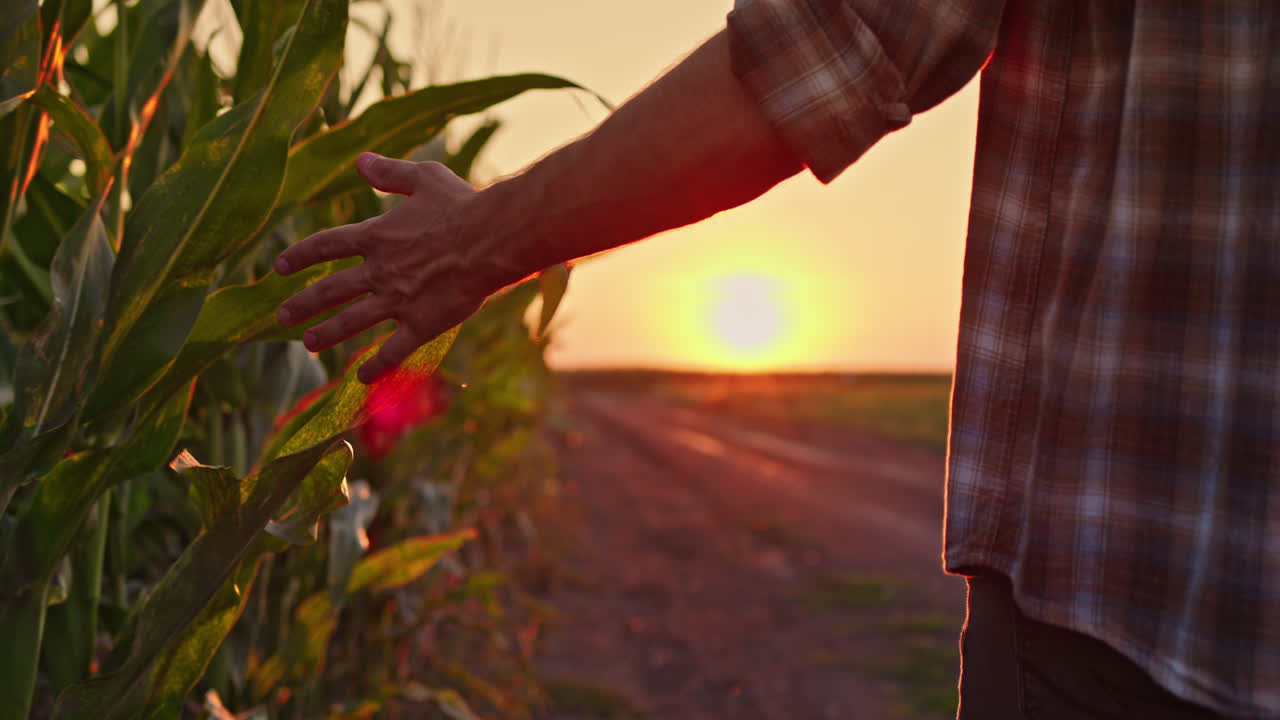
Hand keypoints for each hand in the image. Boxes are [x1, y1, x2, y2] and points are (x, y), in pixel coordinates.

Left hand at [275, 152, 492, 383]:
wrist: (492, 239)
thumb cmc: (462, 204)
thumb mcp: (424, 178)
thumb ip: (390, 173)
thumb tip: (360, 160)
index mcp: (376, 235)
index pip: (326, 246)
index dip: (300, 256)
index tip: (279, 267)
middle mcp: (380, 271)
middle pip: (331, 290)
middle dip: (303, 304)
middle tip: (281, 318)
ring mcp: (398, 300)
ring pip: (352, 322)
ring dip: (326, 335)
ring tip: (308, 344)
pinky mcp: (422, 324)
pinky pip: (393, 350)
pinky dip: (376, 366)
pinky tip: (360, 379)